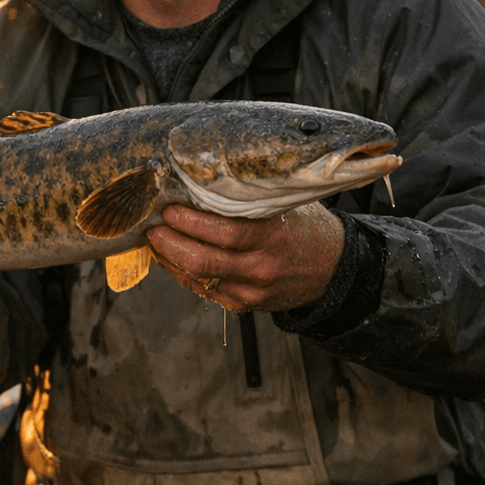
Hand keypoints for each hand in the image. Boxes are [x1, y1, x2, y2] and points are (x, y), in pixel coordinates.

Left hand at [144, 201, 343, 312]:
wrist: (332, 269)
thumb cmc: (304, 228)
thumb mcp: (285, 205)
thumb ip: (250, 197)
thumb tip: (203, 179)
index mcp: (272, 238)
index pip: (224, 233)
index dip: (190, 222)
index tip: (168, 209)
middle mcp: (261, 268)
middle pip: (202, 261)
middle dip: (169, 242)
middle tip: (152, 225)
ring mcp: (251, 291)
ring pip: (197, 278)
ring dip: (169, 258)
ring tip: (155, 238)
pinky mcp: (243, 305)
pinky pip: (203, 290)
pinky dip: (182, 273)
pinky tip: (170, 257)